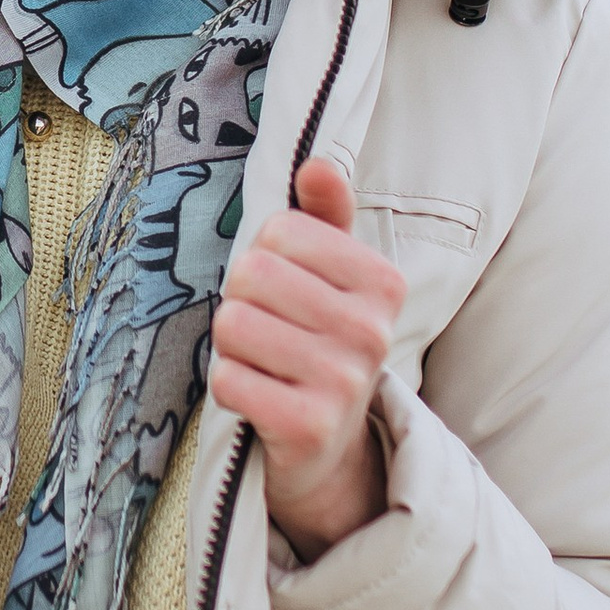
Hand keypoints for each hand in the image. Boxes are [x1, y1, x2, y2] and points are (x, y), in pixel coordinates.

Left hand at [209, 160, 406, 557]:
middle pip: (251, 276)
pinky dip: (228, 385)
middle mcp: (372, 330)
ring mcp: (344, 382)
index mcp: (383, 282)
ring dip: (231, 346)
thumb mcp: (332, 275)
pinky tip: (258, 395)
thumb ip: (324, 215)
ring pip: (233, 326)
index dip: (263, 257)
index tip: (285, 290)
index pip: (279, 231)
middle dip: (242, 301)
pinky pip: (227, 379)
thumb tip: (318, 163)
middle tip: (268, 331)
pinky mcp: (308, 427)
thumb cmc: (319, 340)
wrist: (330, 446)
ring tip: (263, 363)